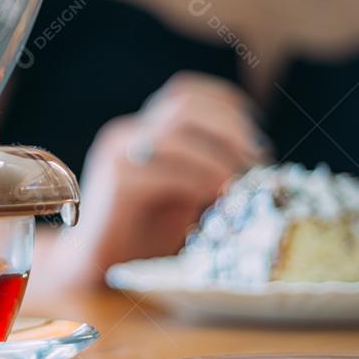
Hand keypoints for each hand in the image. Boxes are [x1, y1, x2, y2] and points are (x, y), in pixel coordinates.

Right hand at [71, 72, 266, 279]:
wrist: (100, 265)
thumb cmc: (145, 233)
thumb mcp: (184, 191)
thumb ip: (207, 168)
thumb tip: (256, 159)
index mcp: (142, 128)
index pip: (185, 92)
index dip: (226, 103)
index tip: (257, 132)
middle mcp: (126, 132)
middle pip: (184, 105)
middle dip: (230, 127)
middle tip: (258, 159)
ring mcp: (116, 152)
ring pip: (175, 134)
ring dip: (218, 156)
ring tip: (244, 181)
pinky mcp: (115, 180)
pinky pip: (165, 170)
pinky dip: (199, 180)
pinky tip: (219, 194)